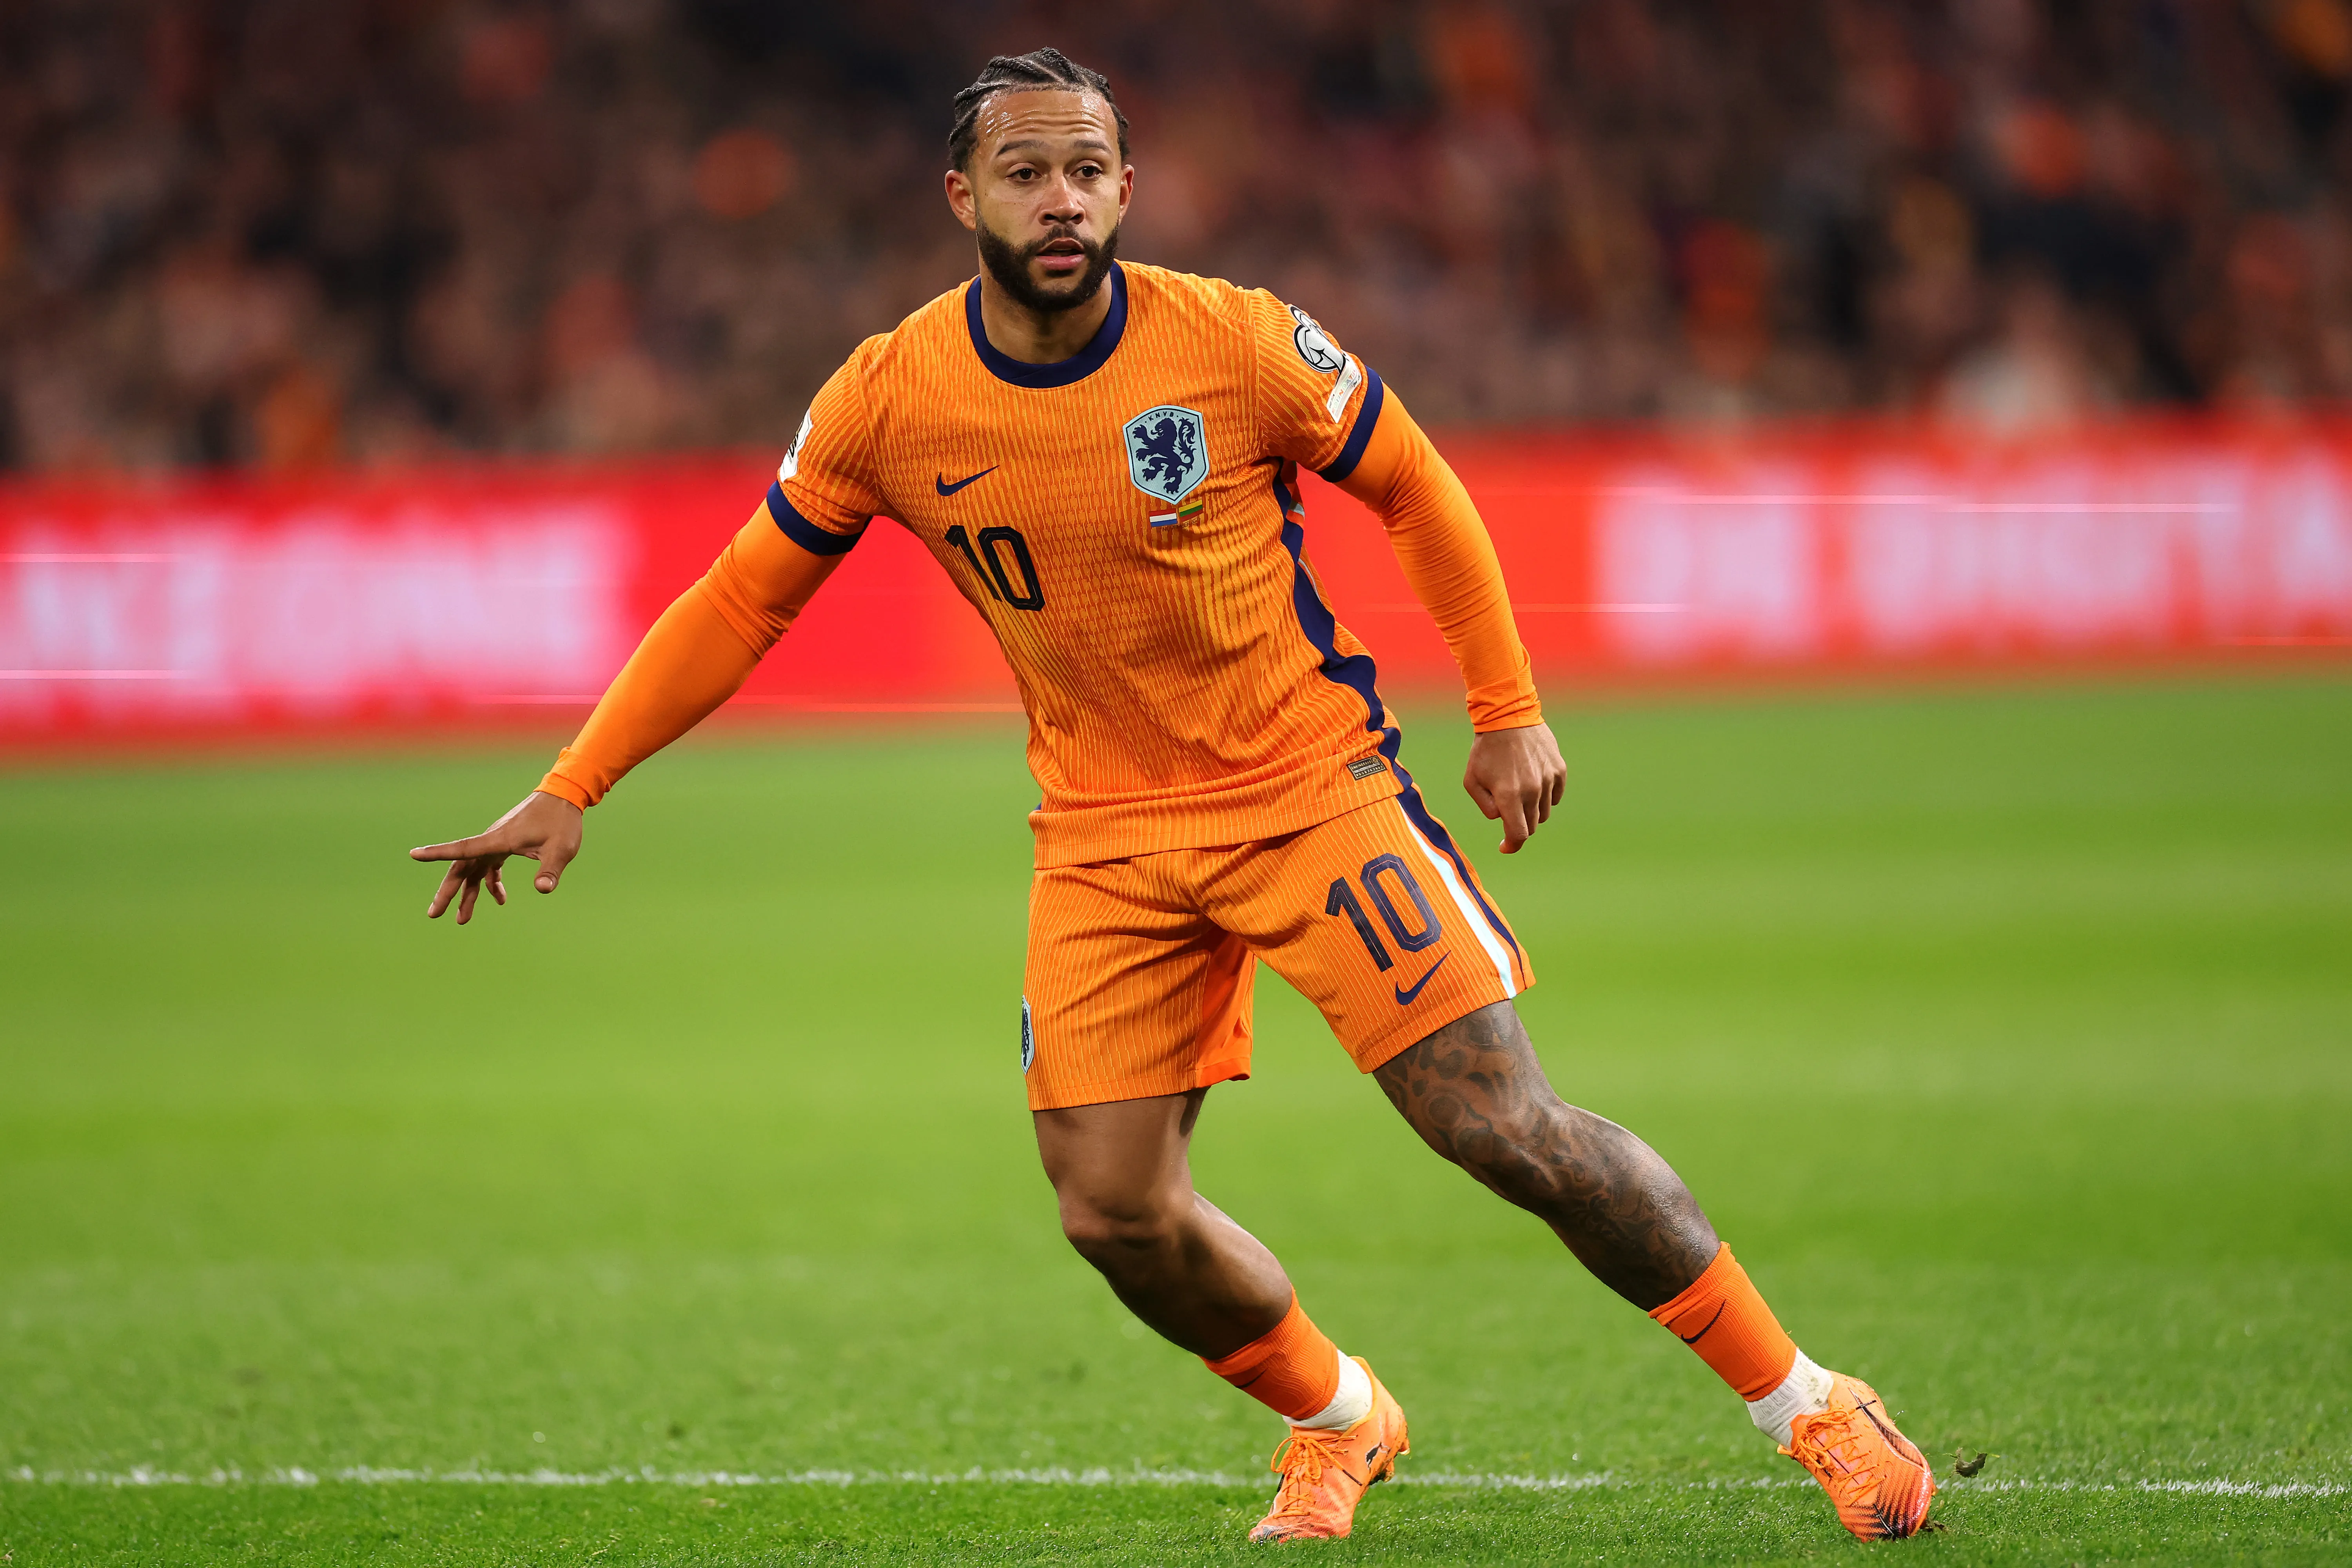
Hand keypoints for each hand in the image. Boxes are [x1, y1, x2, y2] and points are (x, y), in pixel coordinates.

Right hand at [410, 790, 583, 923]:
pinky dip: (490, 882)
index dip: (438, 853)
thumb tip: (544, 889)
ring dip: (467, 893)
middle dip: (447, 891)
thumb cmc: (562, 821)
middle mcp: (492, 840)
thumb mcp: (561, 848)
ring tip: (462, 919)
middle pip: (462, 867)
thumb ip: (551, 869)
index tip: (413, 854)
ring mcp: (497, 842)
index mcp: (499, 839)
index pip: (463, 849)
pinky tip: (499, 898)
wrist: (564, 797)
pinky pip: (489, 865)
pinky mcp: (505, 844)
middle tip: (434, 914)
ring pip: (474, 869)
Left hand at [1463, 722, 1564, 854]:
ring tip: (1519, 792)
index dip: (1512, 845)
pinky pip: (1555, 796)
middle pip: (1532, 825)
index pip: (1519, 834)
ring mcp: (1548, 779)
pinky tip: (1533, 783)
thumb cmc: (1485, 750)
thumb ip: (1485, 807)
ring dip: (1532, 811)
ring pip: (1544, 812)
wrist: (1508, 716)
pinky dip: (1545, 797)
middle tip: (1508, 812)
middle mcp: (1532, 790)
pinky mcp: (1559, 770)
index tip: (1505, 846)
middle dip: (1519, 825)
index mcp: (1509, 795)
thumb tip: (1502, 818)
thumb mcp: (1471, 780)